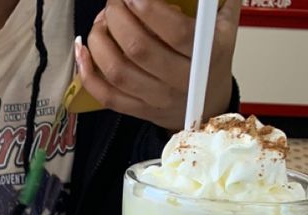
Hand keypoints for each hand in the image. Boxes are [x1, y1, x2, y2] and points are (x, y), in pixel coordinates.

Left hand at [76, 0, 240, 131]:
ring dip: (100, 41)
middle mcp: (180, 80)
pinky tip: (83, 49)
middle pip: (138, 48)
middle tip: (114, 2)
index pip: (175, 31)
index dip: (149, 9)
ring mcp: (156, 99)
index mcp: (204, 55)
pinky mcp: (138, 111)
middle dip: (118, 17)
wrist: (209, 107)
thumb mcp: (224, 27)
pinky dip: (88, 73)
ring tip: (101, 22)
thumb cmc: (212, 59)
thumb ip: (215, 0)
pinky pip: (106, 96)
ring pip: (118, 71)